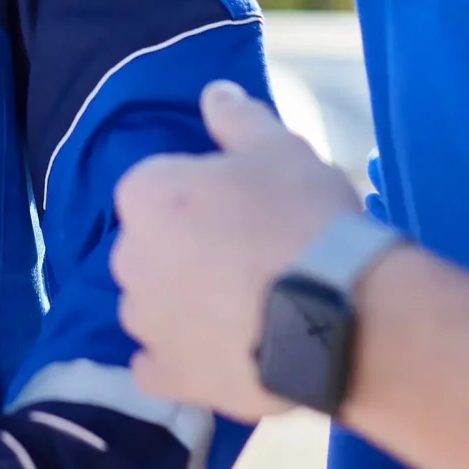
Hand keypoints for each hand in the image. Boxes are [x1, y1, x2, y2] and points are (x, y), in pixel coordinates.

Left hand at [111, 80, 360, 421]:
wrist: (340, 313)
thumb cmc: (304, 218)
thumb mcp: (279, 148)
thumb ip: (237, 118)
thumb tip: (214, 92)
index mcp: (146, 194)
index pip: (159, 187)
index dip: (202, 198)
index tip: (244, 209)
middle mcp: (128, 257)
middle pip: (152, 247)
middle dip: (187, 250)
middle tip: (250, 257)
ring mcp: (145, 322)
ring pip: (153, 305)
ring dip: (183, 304)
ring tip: (245, 307)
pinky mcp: (170, 376)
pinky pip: (158, 365)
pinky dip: (179, 359)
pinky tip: (220, 350)